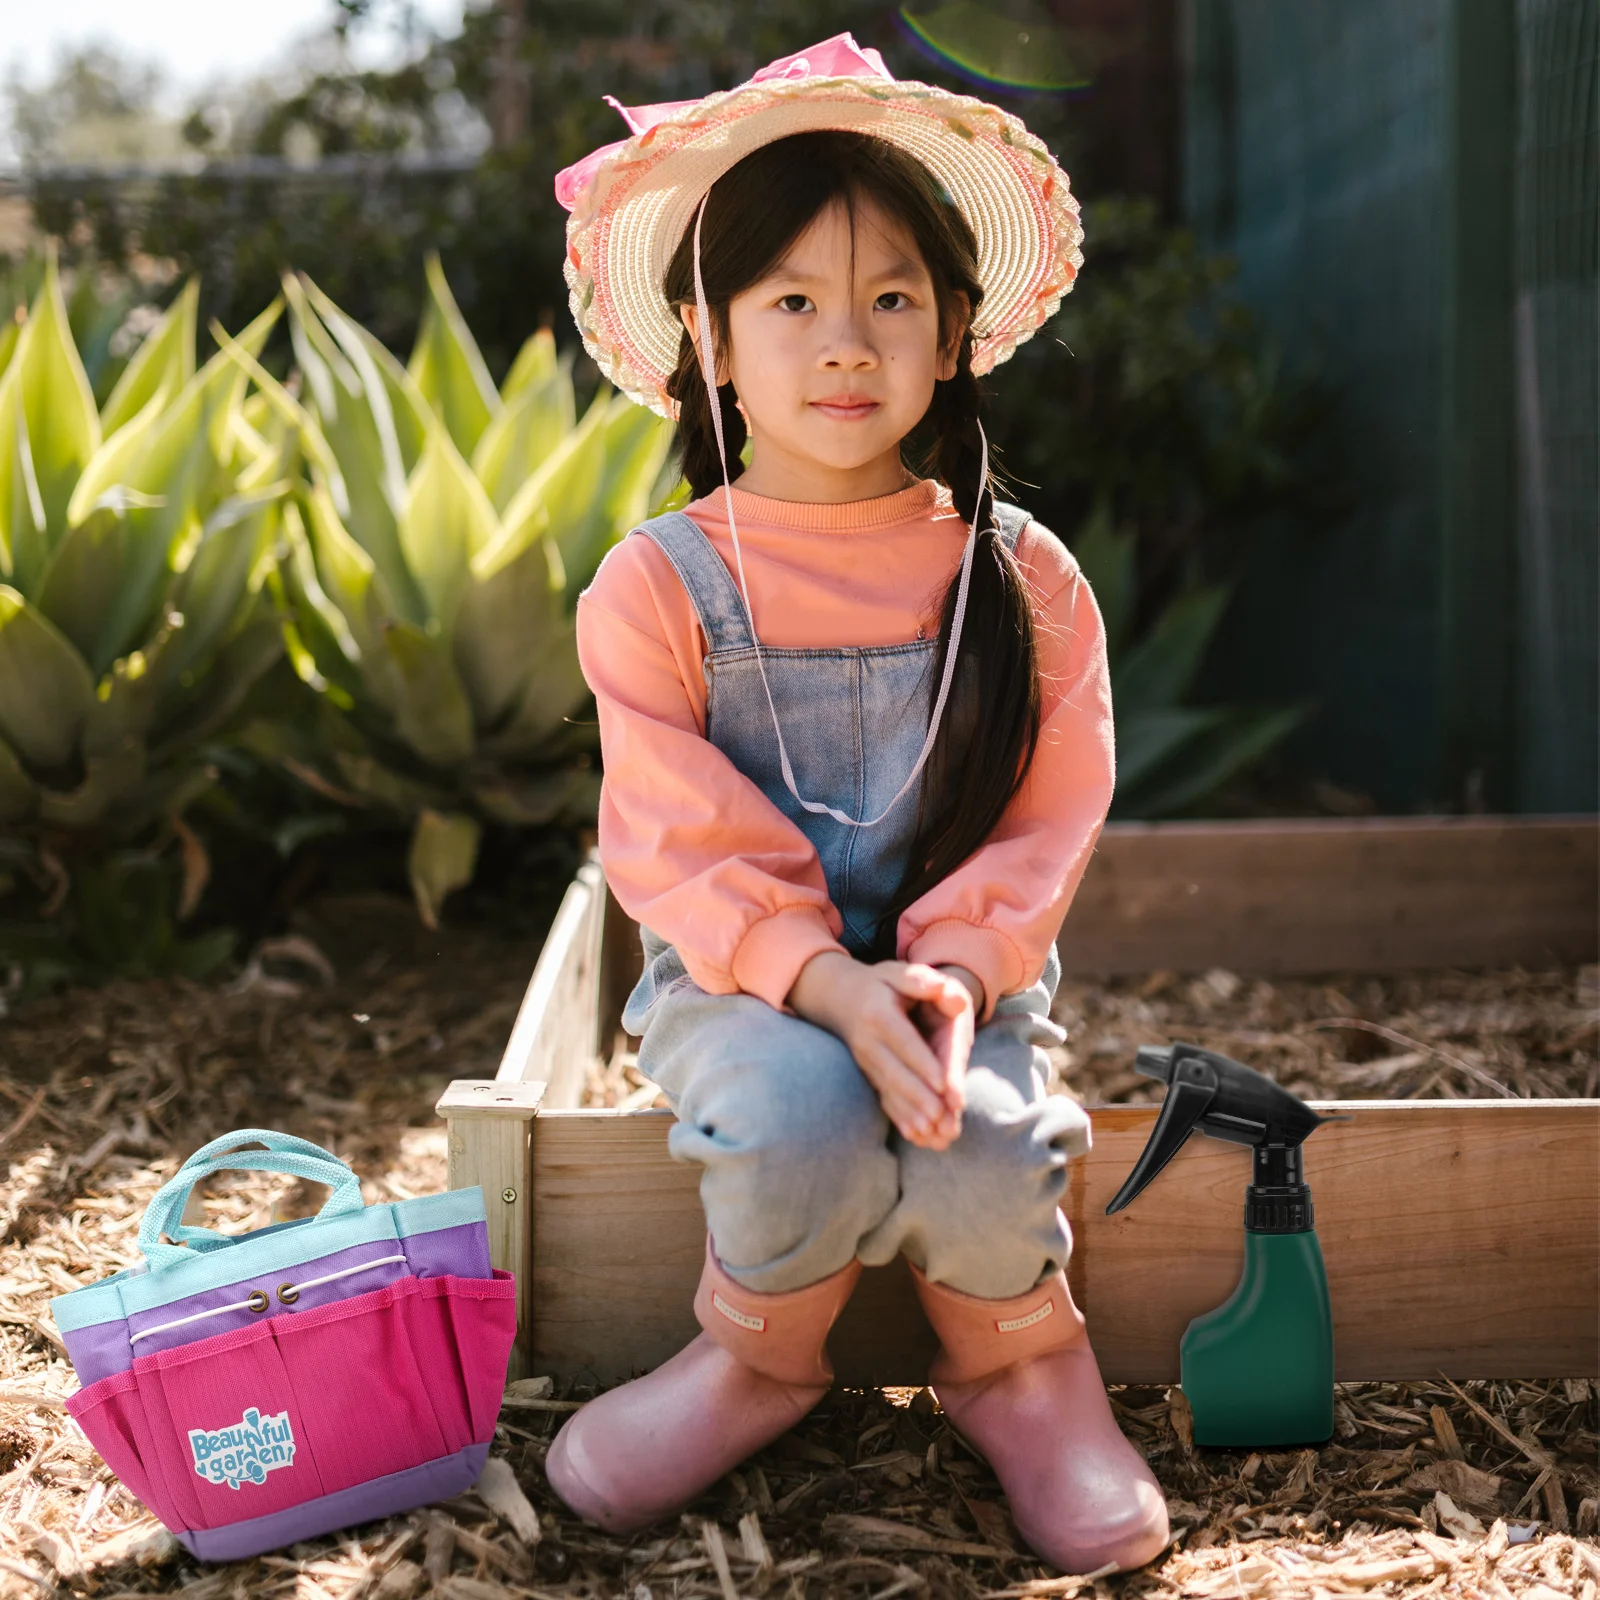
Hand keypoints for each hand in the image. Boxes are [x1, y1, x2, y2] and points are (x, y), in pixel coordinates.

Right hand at [787, 951, 972, 1149]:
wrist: (838, 997)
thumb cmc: (878, 983)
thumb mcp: (896, 972)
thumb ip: (921, 980)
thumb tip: (948, 991)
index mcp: (878, 1014)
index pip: (903, 1041)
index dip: (923, 1062)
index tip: (943, 1084)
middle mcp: (867, 1041)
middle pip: (895, 1072)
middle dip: (918, 1097)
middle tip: (940, 1117)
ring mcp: (864, 1061)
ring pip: (888, 1090)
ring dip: (909, 1112)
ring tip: (930, 1132)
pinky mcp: (867, 1074)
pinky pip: (883, 1097)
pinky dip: (898, 1117)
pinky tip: (914, 1134)